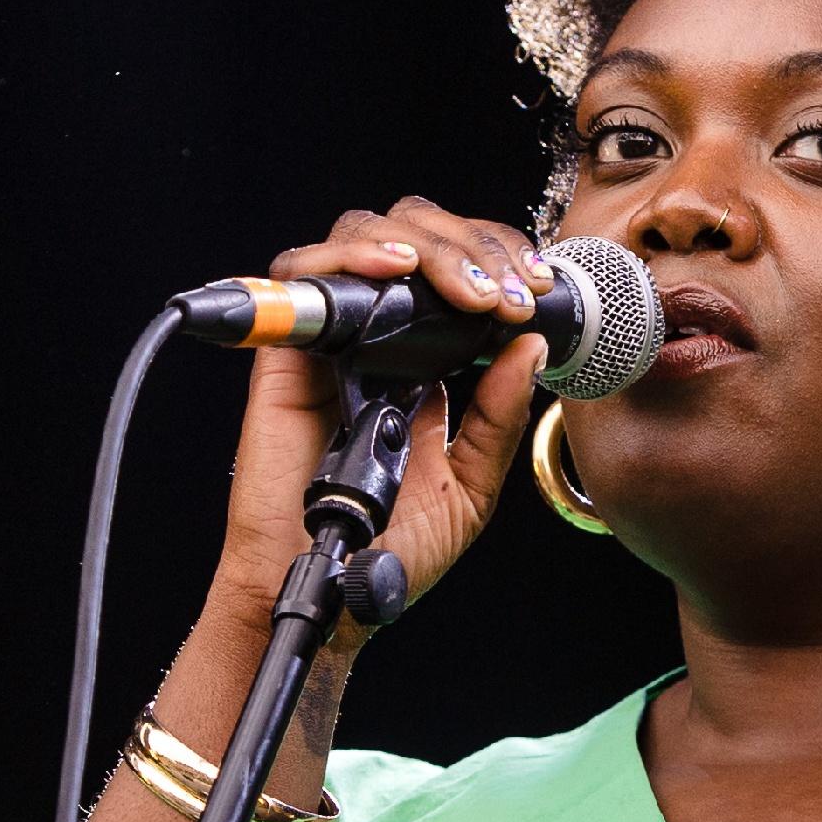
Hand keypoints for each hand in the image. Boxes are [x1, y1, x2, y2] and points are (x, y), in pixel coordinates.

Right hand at [211, 198, 551, 619]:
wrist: (330, 587)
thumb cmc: (388, 547)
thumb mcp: (472, 485)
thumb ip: (498, 418)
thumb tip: (530, 349)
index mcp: (425, 358)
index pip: (459, 268)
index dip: (499, 258)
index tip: (536, 293)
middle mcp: (378, 336)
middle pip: (417, 233)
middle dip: (474, 245)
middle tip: (508, 293)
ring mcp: (331, 337)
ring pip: (365, 233)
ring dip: (426, 245)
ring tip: (465, 288)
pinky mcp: (285, 350)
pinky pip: (302, 272)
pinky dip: (349, 255)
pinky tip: (395, 271)